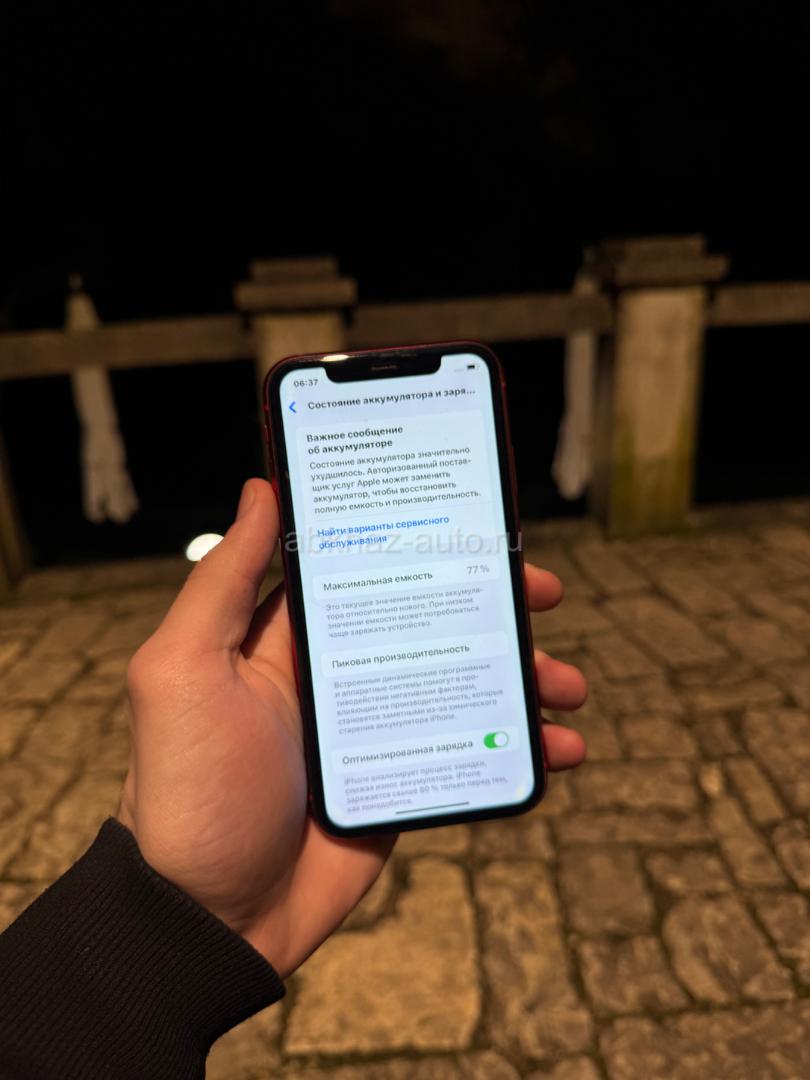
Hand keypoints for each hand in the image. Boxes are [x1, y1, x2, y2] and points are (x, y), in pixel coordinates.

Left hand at [119, 479, 585, 976]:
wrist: (211, 917)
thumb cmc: (188, 787)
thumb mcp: (182, 671)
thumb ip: (222, 582)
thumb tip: (261, 490)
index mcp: (291, 635)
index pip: (370, 565)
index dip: (426, 541)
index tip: (480, 527)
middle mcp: (339, 672)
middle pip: (433, 616)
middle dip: (494, 605)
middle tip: (545, 597)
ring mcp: (377, 728)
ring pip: (465, 681)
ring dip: (522, 676)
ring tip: (567, 687)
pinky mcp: (403, 781)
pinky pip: (474, 750)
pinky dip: (523, 748)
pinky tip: (561, 750)